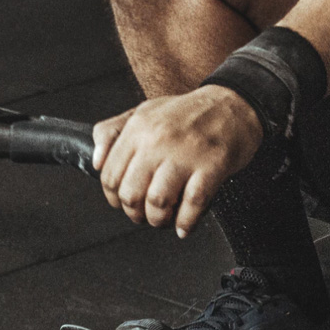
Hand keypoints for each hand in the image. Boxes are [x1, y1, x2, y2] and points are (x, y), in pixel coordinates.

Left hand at [91, 85, 264, 237]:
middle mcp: (158, 140)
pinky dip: (186, 223)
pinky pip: (192, 204)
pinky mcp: (212, 166)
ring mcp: (186, 154)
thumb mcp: (144, 111)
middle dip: (135, 213)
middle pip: (131, 194)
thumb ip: (112, 132)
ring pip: (158, 202)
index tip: (123, 202)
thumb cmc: (188, 112)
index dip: (114, 198)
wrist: (234, 103)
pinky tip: (184, 226)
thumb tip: (95, 161)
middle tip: (143, 215)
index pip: (111, 176)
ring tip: (164, 219)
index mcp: (139, 128)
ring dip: (158, 220)